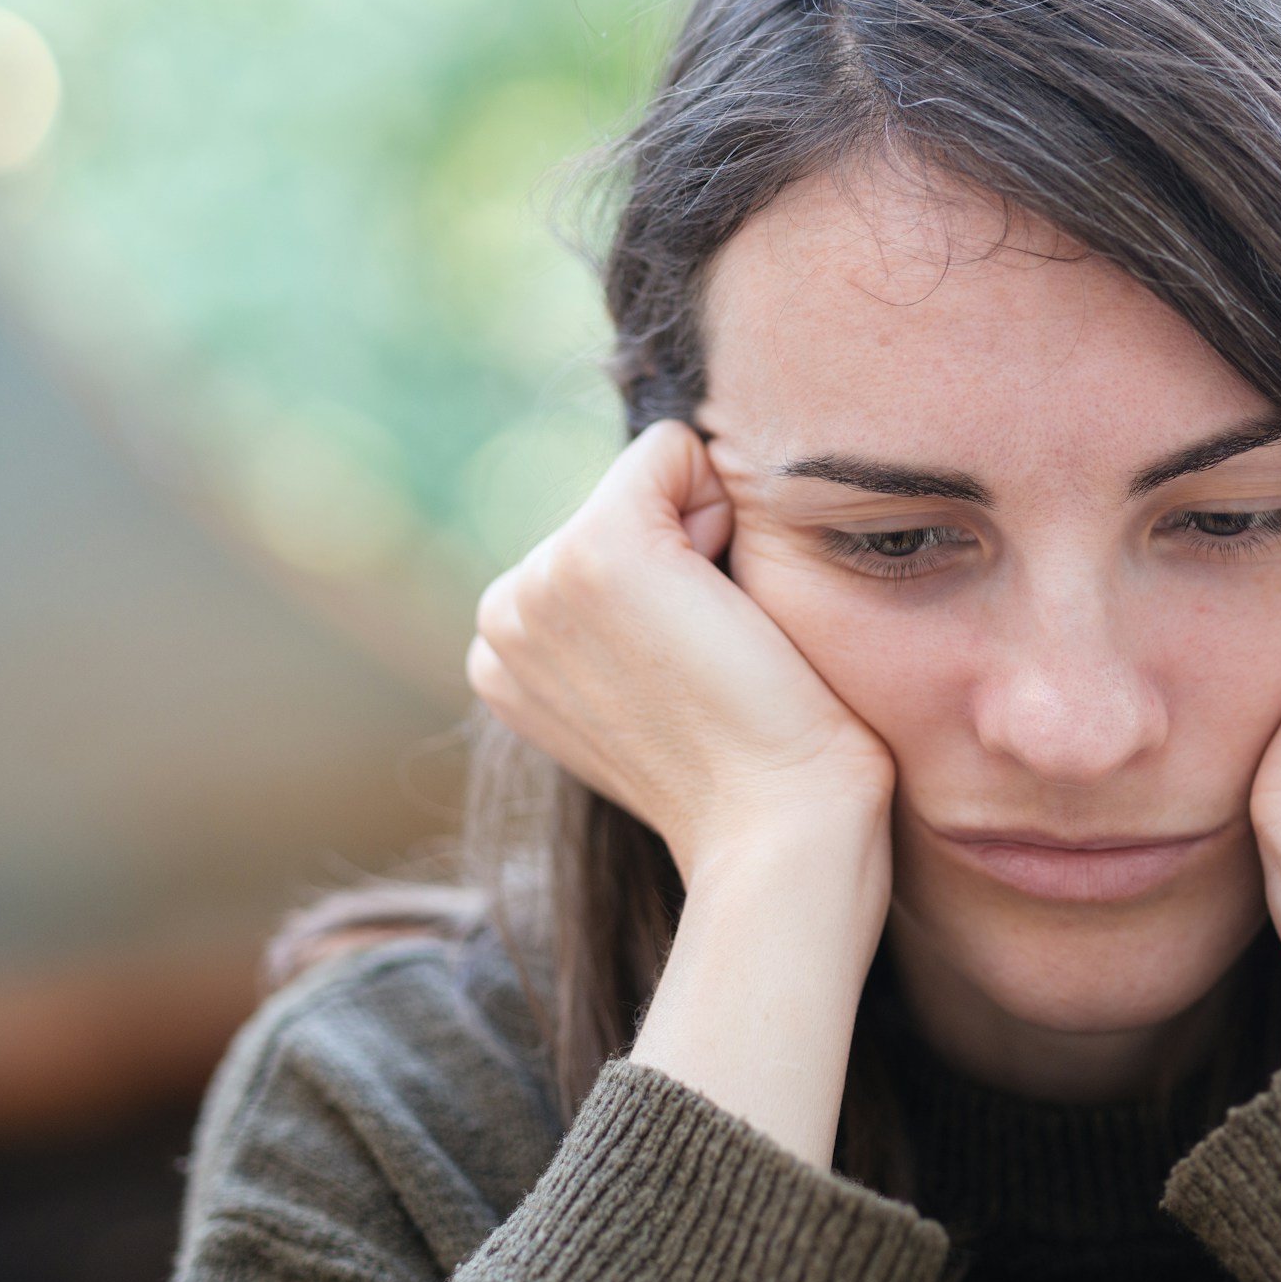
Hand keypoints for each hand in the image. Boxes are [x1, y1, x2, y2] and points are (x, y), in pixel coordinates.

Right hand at [467, 418, 897, 1163]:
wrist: (778, 832)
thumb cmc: (753, 774)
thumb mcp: (655, 690)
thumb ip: (627, 625)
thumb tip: (673, 551)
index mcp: (504, 655)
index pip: (601, 543)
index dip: (674, 590)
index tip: (692, 679)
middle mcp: (502, 615)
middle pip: (627, 502)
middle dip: (688, 557)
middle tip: (714, 668)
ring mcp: (539, 583)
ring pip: (653, 479)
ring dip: (710, 542)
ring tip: (720, 649)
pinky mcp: (597, 552)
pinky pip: (673, 449)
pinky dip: (723, 504)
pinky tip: (728, 609)